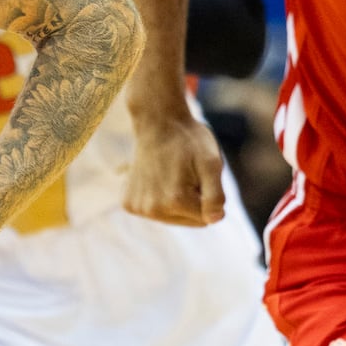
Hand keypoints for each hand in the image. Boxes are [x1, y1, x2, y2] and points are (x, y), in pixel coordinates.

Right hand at [124, 107, 227, 225]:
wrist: (157, 123)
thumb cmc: (189, 141)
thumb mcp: (211, 163)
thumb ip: (216, 194)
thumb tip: (215, 219)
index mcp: (176, 201)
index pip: (208, 217)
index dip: (209, 196)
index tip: (200, 175)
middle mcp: (153, 209)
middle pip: (189, 221)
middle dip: (194, 201)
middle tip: (187, 175)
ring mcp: (139, 208)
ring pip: (172, 218)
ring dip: (177, 201)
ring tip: (172, 175)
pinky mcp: (129, 204)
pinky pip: (155, 212)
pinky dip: (159, 199)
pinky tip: (157, 179)